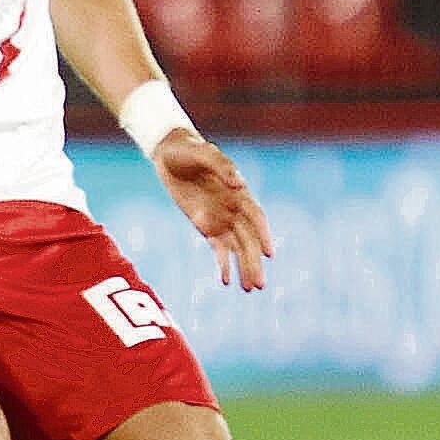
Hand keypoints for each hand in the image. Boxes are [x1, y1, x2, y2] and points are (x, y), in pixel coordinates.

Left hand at [155, 130, 273, 291]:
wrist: (170, 152)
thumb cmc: (189, 150)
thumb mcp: (203, 153)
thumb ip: (221, 167)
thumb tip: (239, 185)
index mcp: (239, 192)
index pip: (256, 218)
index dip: (264, 235)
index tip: (269, 254)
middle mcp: (234, 208)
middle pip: (249, 240)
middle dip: (254, 263)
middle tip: (259, 285)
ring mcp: (221, 218)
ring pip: (237, 249)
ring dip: (244, 268)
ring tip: (249, 290)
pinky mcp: (206, 225)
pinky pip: (218, 249)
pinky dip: (224, 265)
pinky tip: (227, 282)